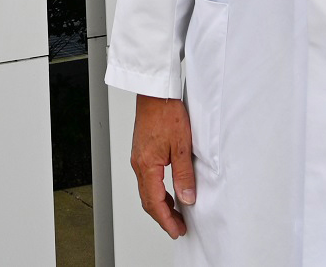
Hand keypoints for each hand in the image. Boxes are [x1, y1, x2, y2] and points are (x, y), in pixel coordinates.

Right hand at [128, 93, 195, 239]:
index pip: (154, 202)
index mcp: (147, 165)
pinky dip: (157, 192)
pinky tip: (168, 193)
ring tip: (175, 214)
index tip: (176, 231)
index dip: (166, 220)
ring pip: (146, 191)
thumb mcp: (182, 146)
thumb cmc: (166, 113)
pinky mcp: (142, 152)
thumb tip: (187, 198)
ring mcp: (138, 158)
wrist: (155, 93)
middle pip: (147, 200)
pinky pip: (147, 180)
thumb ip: (183, 175)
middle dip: (162, 217)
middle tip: (177, 228)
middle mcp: (139, 164)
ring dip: (160, 205)